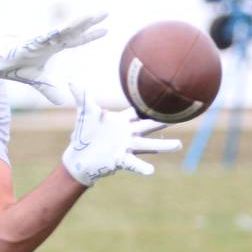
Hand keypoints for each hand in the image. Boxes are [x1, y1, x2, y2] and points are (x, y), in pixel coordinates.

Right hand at [0, 13, 107, 103]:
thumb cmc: (15, 66)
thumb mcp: (37, 81)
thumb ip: (49, 89)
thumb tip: (60, 102)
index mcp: (52, 47)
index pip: (75, 40)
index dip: (89, 35)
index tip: (105, 30)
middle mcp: (49, 40)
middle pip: (74, 30)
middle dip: (89, 22)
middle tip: (105, 12)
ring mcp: (41, 39)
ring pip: (64, 29)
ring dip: (78, 22)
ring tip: (92, 15)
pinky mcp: (32, 41)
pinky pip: (48, 35)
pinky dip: (59, 31)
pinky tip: (70, 25)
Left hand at [62, 84, 181, 186]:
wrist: (78, 157)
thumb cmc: (85, 134)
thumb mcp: (85, 113)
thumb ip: (82, 96)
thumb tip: (70, 80)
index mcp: (121, 120)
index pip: (138, 110)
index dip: (150, 104)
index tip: (165, 96)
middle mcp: (128, 133)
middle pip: (149, 125)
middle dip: (163, 121)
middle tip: (181, 116)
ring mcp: (126, 147)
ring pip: (148, 144)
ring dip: (163, 145)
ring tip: (178, 146)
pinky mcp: (120, 160)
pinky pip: (134, 163)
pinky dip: (142, 167)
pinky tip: (151, 171)